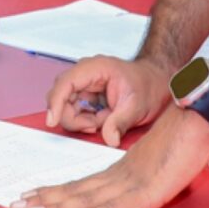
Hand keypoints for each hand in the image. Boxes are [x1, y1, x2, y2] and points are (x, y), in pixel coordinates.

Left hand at [12, 104, 208, 207]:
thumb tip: (129, 187)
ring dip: (57, 207)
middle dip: (44, 201)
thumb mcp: (156, 164)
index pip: (81, 184)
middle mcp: (119, 176)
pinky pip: (117, 206)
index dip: (54, 192)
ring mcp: (132, 182)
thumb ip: (140, 177)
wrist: (200, 116)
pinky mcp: (148, 190)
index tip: (29, 197)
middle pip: (76, 191)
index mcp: (121, 171)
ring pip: (87, 198)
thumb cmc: (184, 137)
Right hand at [43, 54, 173, 147]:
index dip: (56, 102)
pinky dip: (84, 120)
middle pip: (61, 96)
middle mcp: (85, 73)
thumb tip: (109, 139)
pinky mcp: (85, 94)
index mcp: (95, 68)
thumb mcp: (137, 106)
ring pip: (65, 105)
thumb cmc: (148, 85)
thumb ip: (120, 122)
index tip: (52, 120)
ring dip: (79, 120)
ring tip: (102, 122)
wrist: (156, 82)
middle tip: (94, 126)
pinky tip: (101, 121)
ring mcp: (84, 84)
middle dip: (72, 116)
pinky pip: (74, 110)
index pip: (66, 83)